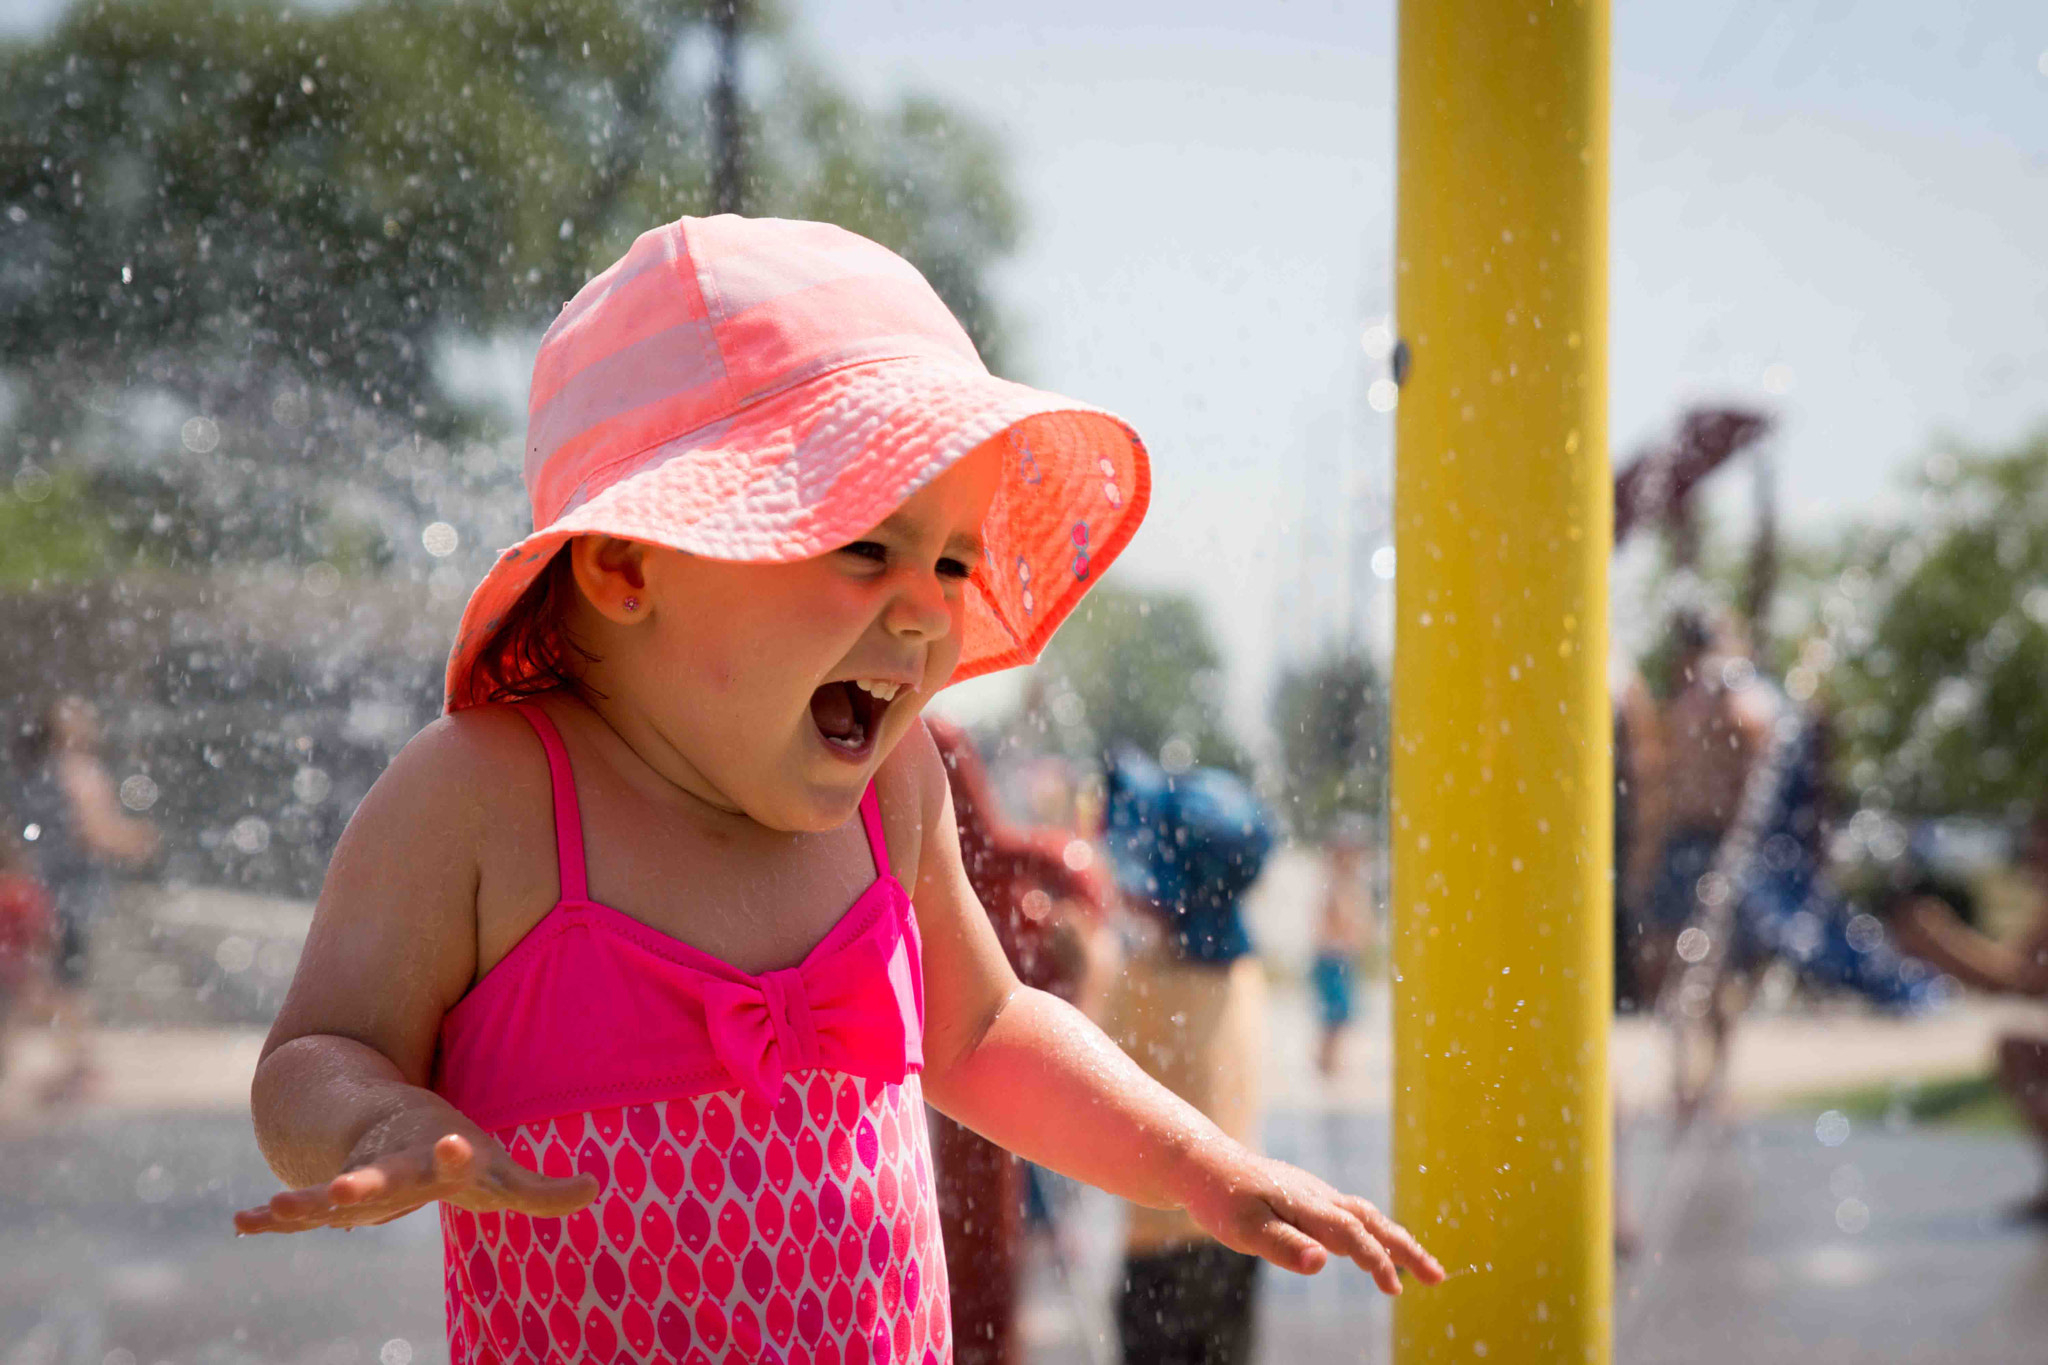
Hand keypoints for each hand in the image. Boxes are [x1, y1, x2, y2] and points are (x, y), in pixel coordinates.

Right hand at [232, 1132, 598, 1234]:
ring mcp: (360, 1180)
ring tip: (274, 1208)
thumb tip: (594, 1189)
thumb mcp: (502, 1175)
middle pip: (382, 1181)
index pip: (454, 1159)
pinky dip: (271, 1220)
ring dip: (305, 1205)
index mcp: (441, 1160)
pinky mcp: (333, 1196)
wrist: (395, 1126)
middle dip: (363, 1186)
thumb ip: (543, 1190)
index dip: (456, 1153)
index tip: (454, 1142)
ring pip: (329, 1196)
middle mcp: (396, 1168)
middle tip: (342, 1190)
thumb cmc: (458, 1157)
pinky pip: (298, 1213)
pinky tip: (241, 1225)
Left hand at [1178, 1149, 1444, 1294]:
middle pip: (1373, 1222)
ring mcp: (1314, 1193)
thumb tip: (1324, 1263)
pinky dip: (1371, 1230)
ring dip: (1394, 1240)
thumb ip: (1284, 1247)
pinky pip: (1350, 1213)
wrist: (1201, 1163)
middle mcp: (1319, 1196)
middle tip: (1439, 1277)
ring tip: (1417, 1267)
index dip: (1377, 1260)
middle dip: (1407, 1249)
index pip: (1353, 1235)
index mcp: (1309, 1205)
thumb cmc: (1221, 1199)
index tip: (1396, 1288)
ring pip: (1365, 1215)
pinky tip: (1369, 1248)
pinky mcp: (1306, 1195)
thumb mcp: (1244, 1230)